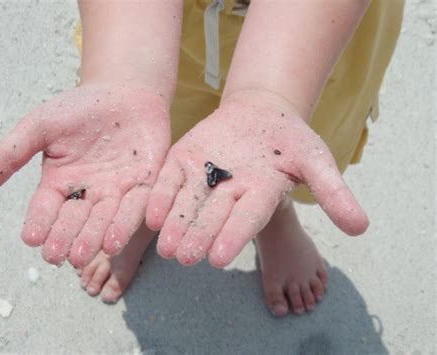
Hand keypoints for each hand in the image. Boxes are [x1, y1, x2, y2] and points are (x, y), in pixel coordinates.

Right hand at [0, 85, 169, 267]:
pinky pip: (138, 204)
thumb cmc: (81, 108)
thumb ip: (12, 153)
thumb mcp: (41, 126)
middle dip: (68, 238)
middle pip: (77, 220)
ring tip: (87, 254)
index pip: (47, 207)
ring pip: (106, 218)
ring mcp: (118, 192)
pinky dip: (128, 220)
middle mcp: (89, 194)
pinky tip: (118, 237)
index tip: (31, 238)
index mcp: (61, 184)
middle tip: (59, 256)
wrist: (125, 93)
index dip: (40, 222)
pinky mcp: (146, 185)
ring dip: (96, 236)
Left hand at [146, 99, 367, 267]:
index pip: (247, 219)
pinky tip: (151, 214)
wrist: (261, 114)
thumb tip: (361, 228)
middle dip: (199, 237)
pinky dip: (162, 196)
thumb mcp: (316, 159)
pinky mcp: (184, 161)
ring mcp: (204, 178)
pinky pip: (170, 180)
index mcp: (259, 196)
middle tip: (186, 259)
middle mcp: (229, 193)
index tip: (219, 259)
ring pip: (187, 205)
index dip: (233, 236)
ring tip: (166, 248)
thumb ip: (333, 192)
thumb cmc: (291, 139)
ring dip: (176, 225)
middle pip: (212, 218)